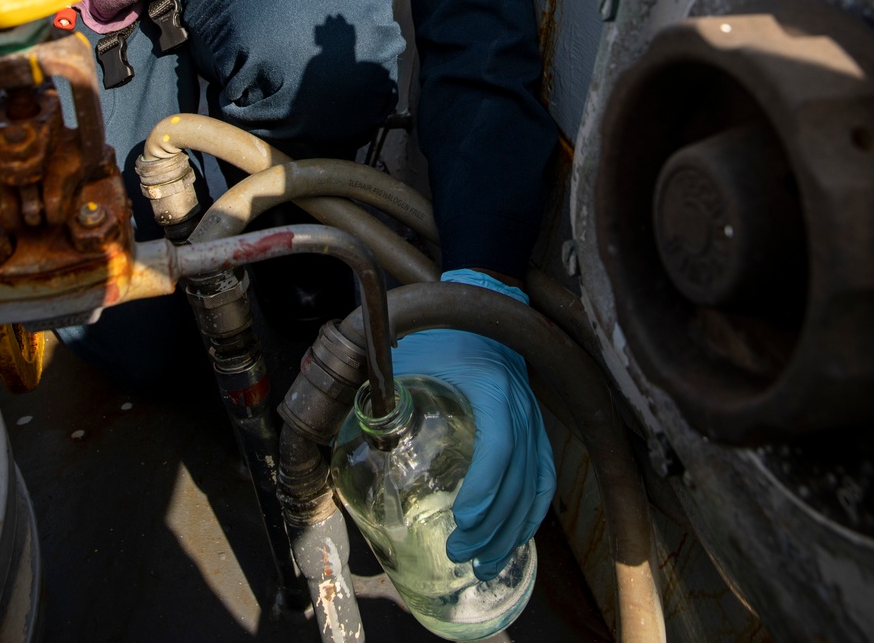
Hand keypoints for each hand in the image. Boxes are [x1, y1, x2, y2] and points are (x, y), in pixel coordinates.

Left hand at [390, 268, 554, 575]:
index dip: (486, 482)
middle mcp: (518, 405)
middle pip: (517, 474)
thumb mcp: (408, 358)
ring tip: (484, 562)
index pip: (500, 440)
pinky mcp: (532, 428)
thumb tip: (331, 427)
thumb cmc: (439, 336)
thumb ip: (378, 392)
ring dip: (511, 528)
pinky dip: (531, 512)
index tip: (465, 515)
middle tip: (460, 550)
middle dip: (492, 522)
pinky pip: (542, 476)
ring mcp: (530, 418)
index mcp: (490, 386)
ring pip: (533, 482)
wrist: (474, 311)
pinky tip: (513, 538)